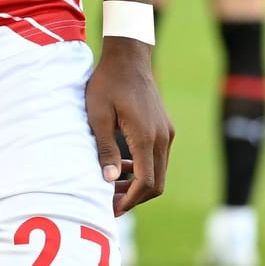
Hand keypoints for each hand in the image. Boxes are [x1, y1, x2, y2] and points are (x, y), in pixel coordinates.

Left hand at [86, 38, 173, 213]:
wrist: (128, 57)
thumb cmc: (107, 84)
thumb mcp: (98, 116)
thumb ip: (106, 148)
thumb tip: (108, 180)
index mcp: (146, 137)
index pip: (146, 182)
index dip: (130, 199)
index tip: (111, 208)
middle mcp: (162, 138)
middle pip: (156, 182)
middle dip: (134, 197)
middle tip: (110, 203)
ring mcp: (166, 133)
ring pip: (158, 171)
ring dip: (138, 184)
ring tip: (112, 188)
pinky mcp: (164, 128)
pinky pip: (158, 157)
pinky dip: (143, 168)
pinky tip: (121, 167)